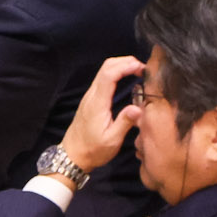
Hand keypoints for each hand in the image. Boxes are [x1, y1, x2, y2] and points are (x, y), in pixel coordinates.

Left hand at [55, 56, 148, 174]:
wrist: (73, 154)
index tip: (141, 68)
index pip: (109, 75)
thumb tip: (138, 108)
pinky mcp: (91, 100)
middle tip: (143, 67)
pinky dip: (116, 73)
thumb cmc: (93, 149)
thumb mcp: (112, 140)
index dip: (125, 66)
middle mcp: (92, 95)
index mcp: (97, 102)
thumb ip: (124, 122)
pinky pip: (103, 79)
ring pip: (103, 72)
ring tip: (138, 70)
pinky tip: (126, 78)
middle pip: (106, 68)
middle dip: (124, 62)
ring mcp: (90, 96)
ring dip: (120, 66)